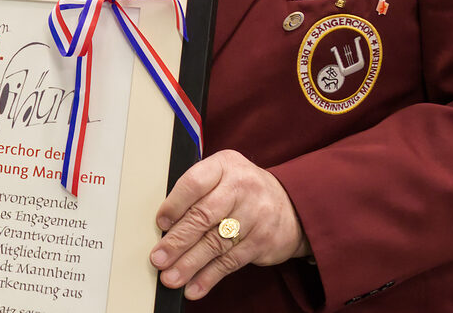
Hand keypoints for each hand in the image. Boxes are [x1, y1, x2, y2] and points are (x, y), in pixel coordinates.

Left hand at [150, 150, 309, 299]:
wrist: (294, 205)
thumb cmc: (243, 190)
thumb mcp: (222, 176)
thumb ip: (196, 192)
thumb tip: (164, 226)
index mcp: (224, 165)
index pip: (194, 183)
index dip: (174, 205)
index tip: (160, 224)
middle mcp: (241, 188)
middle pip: (203, 216)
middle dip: (177, 242)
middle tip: (158, 259)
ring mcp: (255, 215)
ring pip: (215, 243)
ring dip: (189, 264)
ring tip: (171, 277)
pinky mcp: (262, 241)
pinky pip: (230, 262)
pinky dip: (209, 277)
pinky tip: (194, 287)